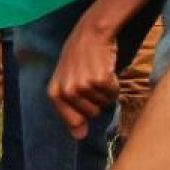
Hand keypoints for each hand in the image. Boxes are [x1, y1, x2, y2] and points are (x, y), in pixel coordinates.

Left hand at [48, 13, 120, 136]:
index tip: (84, 95)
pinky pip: (113, 94)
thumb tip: (80, 137)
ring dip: (105, 91)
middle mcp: (67, 92)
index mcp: (54, 94)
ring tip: (97, 72)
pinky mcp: (99, 80)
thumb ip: (70, 111)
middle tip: (90, 78)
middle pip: (92, 114)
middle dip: (96, 100)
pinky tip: (105, 69)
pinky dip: (114, 84)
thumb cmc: (78, 58)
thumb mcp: (66, 82)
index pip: (73, 122)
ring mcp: (83, 86)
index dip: (83, 112)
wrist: (90, 32)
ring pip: (104, 104)